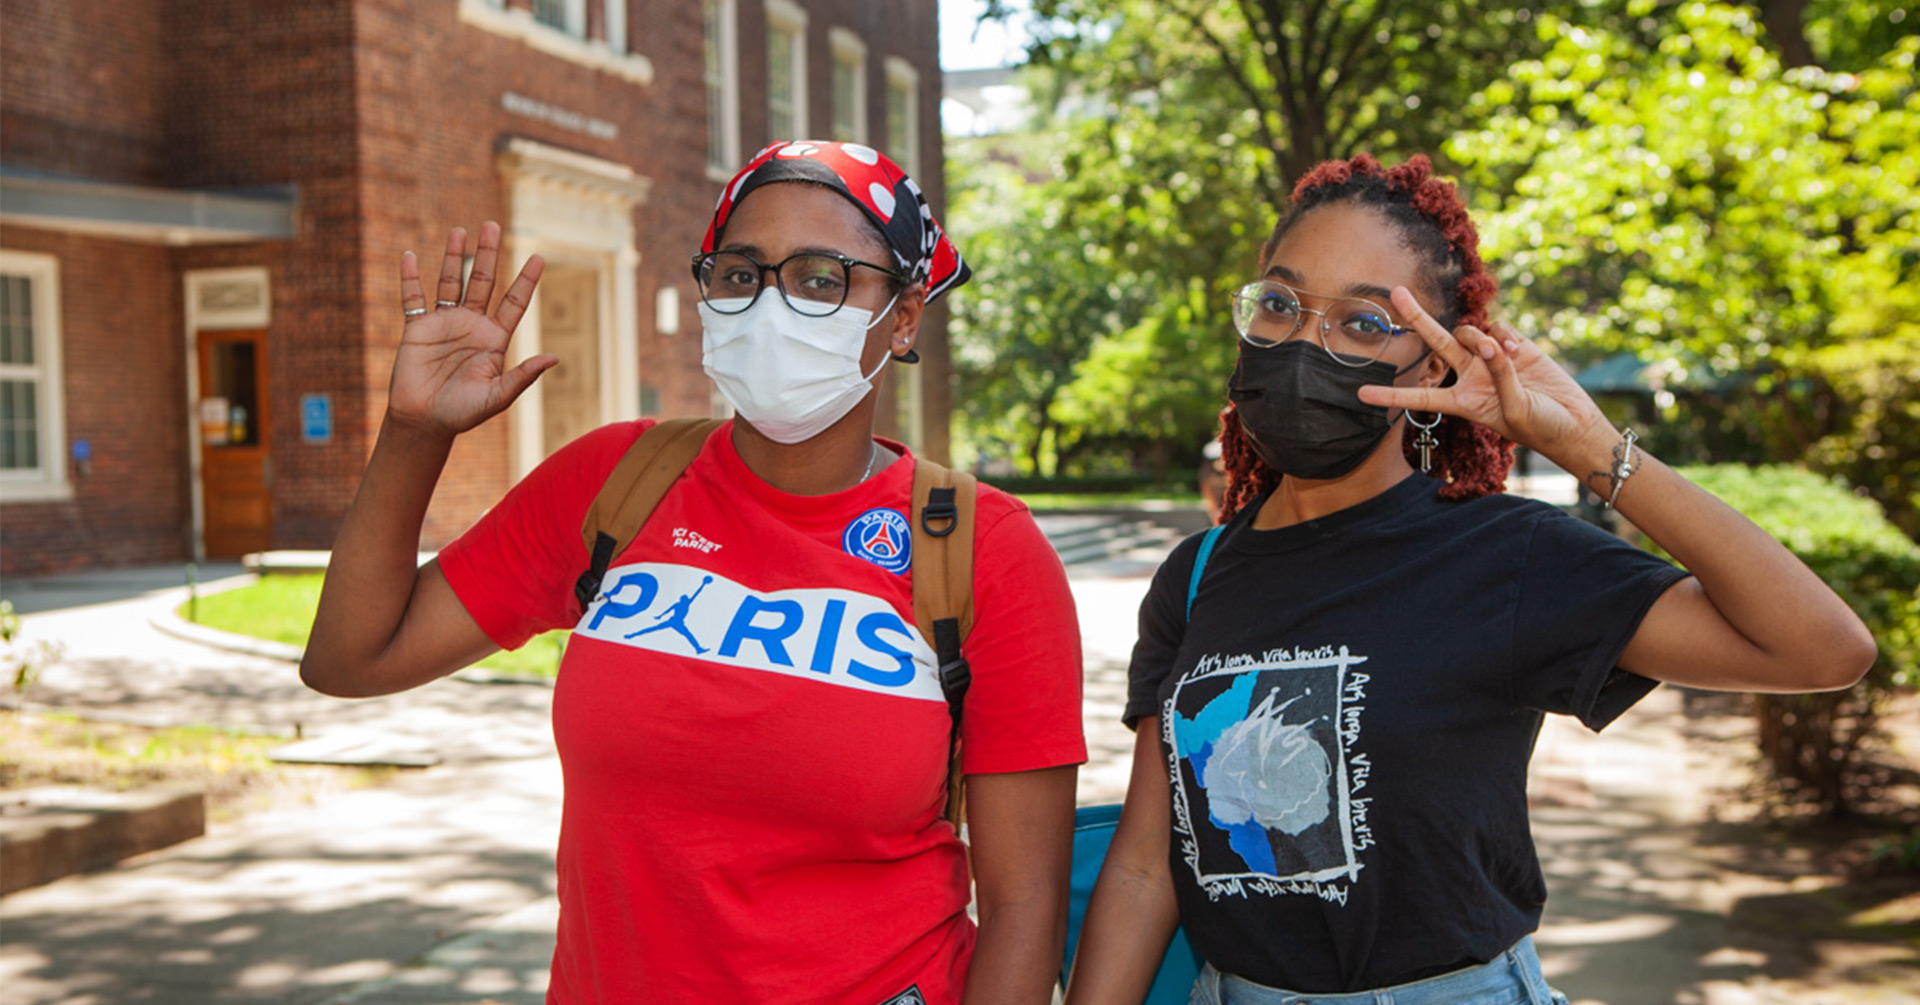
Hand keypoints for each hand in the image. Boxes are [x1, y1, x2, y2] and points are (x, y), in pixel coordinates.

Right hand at [390, 222, 554, 437]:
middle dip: (488, 254)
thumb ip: (523, 376)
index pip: (514, 303)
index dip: (526, 280)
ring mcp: (444, 324)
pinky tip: (411, 257)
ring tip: (460, 230)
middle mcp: (471, 325)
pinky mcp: (417, 329)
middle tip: (492, 225)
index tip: (539, 257)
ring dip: (455, 256)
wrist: (424, 422)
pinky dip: (410, 278)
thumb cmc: (463, 413)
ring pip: (451, 281)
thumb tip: (555, 358)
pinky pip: (413, 298)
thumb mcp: (498, 396)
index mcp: (494, 339)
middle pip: (483, 282)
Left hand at [1357, 287, 1615, 463]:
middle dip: (1417, 318)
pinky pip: (1501, 330)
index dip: (1391, 394)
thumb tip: (1491, 344)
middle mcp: (1471, 377)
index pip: (1420, 397)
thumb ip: (1499, 378)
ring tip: (1501, 355)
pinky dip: (1507, 338)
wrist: (1573, 422)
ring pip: (1471, 333)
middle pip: (1437, 343)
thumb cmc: (1540, 427)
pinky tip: (1519, 353)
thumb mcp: (1514, 411)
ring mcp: (1491, 360)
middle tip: (1397, 292)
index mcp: (1463, 402)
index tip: (1359, 393)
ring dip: (1481, 339)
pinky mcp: (1516, 346)